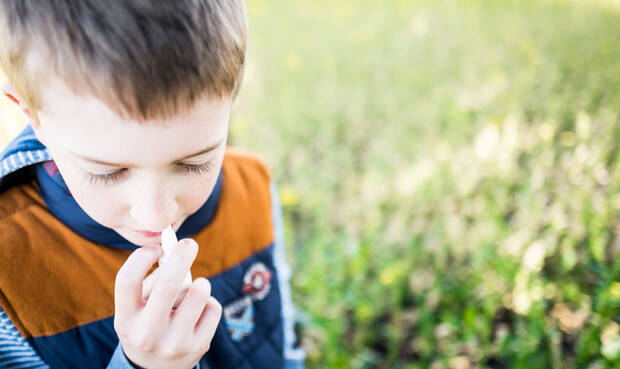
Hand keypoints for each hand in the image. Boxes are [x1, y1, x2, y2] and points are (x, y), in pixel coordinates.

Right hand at [113, 239, 221, 368]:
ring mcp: (174, 344)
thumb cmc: (147, 323)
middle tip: (189, 244)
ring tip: (193, 290)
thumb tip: (177, 250)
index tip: (157, 248)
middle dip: (181, 256)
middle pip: (167, 285)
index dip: (142, 256)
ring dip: (199, 283)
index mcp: (125, 320)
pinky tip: (198, 312)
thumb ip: (152, 279)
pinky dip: (208, 302)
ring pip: (199, 293)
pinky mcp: (199, 348)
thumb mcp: (137, 308)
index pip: (127, 280)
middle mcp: (147, 334)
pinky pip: (213, 307)